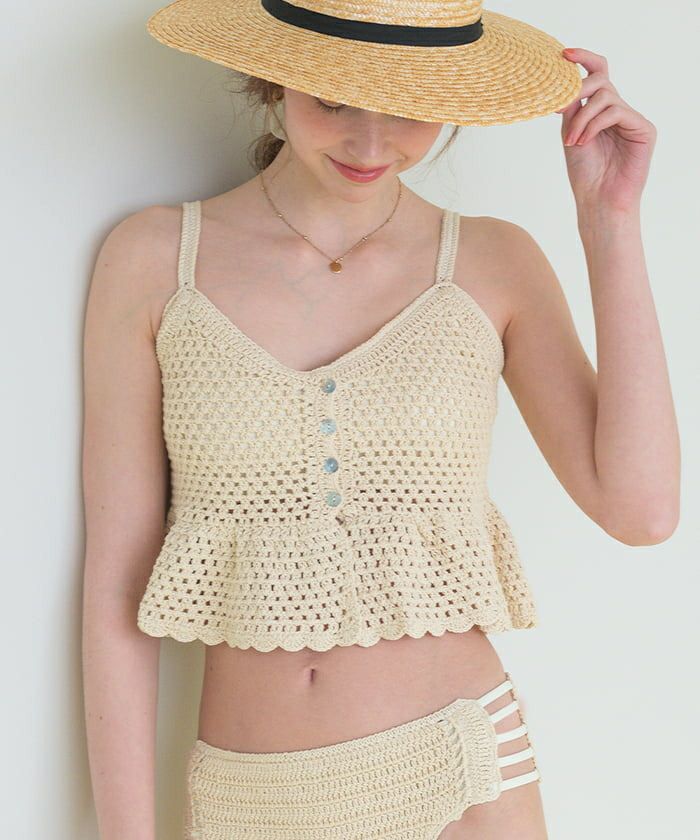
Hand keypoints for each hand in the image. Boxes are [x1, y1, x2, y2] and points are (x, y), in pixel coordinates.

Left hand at [556, 47, 656, 214]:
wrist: (597, 200)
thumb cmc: (585, 172)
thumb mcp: (570, 134)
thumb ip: (570, 108)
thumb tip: (561, 83)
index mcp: (601, 110)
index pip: (597, 74)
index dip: (583, 59)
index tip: (563, 54)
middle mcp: (618, 110)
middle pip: (601, 79)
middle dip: (577, 89)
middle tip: (560, 107)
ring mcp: (632, 118)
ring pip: (605, 96)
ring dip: (582, 117)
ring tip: (572, 141)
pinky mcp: (643, 129)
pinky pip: (615, 112)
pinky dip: (594, 124)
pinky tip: (583, 142)